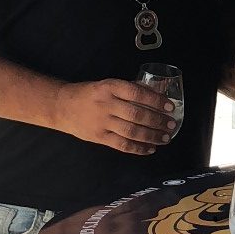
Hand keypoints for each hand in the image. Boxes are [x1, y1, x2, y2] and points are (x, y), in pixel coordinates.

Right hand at [53, 79, 178, 153]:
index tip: (170, 106)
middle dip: (157, 121)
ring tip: (165, 138)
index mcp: (109, 87)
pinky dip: (138, 148)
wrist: (62, 107)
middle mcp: (106, 104)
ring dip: (152, 136)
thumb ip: (127, 90)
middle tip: (172, 124)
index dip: (155, 100)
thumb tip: (155, 96)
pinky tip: (150, 149)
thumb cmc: (89, 94)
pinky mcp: (99, 137)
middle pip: (136, 114)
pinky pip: (122, 145)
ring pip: (132, 131)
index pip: (136, 93)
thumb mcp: (106, 84)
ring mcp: (102, 122)